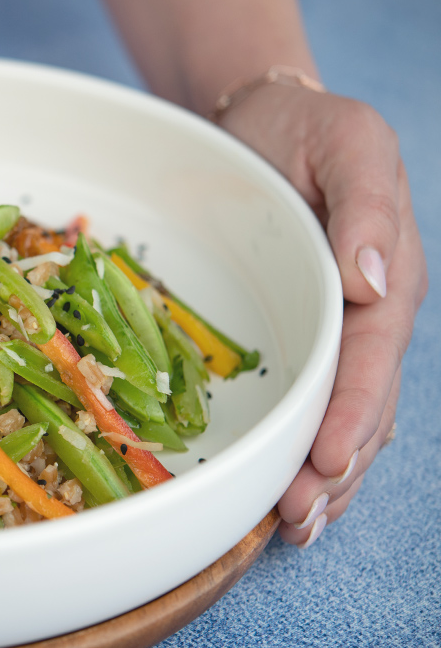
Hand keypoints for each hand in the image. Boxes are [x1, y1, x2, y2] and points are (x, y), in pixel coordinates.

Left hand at [220, 84, 426, 547]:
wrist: (261, 119)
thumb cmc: (302, 129)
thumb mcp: (347, 141)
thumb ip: (366, 204)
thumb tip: (370, 280)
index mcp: (386, 274)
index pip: (374, 358)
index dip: (352, 414)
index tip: (325, 464)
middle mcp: (370, 312)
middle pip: (364, 404)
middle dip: (335, 467)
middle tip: (297, 518)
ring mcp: (341, 329)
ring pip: (346, 416)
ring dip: (326, 476)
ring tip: (295, 527)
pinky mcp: (309, 335)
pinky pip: (320, 402)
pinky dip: (309, 450)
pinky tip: (292, 489)